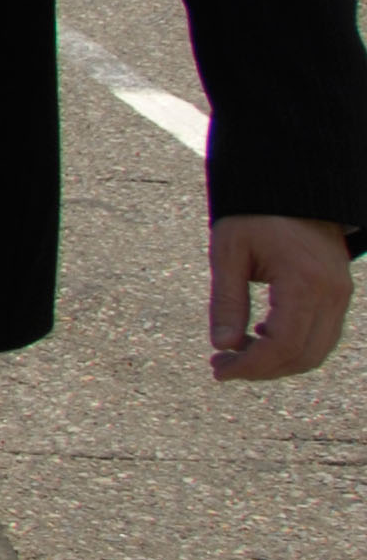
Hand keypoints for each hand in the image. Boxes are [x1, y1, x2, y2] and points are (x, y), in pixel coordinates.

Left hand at [210, 215, 351, 379]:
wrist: (294, 190)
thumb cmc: (254, 215)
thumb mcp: (228, 252)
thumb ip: (226, 301)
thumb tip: (221, 346)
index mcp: (304, 282)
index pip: (283, 346)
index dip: (251, 366)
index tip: (218, 370)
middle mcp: (331, 294)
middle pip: (302, 356)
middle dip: (261, 370)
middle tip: (221, 365)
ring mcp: (340, 296)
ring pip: (316, 352)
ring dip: (277, 362)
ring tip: (236, 353)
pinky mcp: (339, 295)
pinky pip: (321, 336)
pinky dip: (292, 347)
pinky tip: (260, 335)